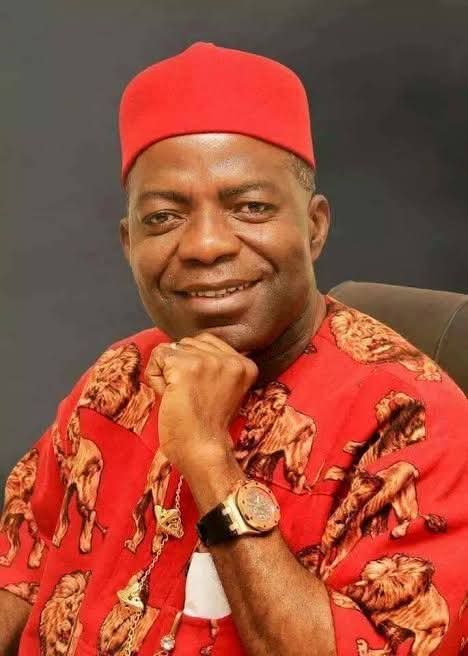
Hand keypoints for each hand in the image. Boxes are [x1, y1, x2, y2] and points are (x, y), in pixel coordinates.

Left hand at [144, 332, 258, 475]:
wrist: (202, 449)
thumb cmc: (208, 426)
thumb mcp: (226, 389)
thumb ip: (216, 366)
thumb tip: (184, 346)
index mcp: (245, 364)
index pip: (205, 341)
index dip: (194, 364)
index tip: (201, 391)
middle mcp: (231, 358)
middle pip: (187, 343)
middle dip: (179, 367)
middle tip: (191, 396)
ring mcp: (208, 361)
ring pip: (171, 349)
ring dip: (167, 373)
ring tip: (180, 396)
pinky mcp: (186, 367)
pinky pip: (157, 357)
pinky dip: (155, 378)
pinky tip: (169, 396)